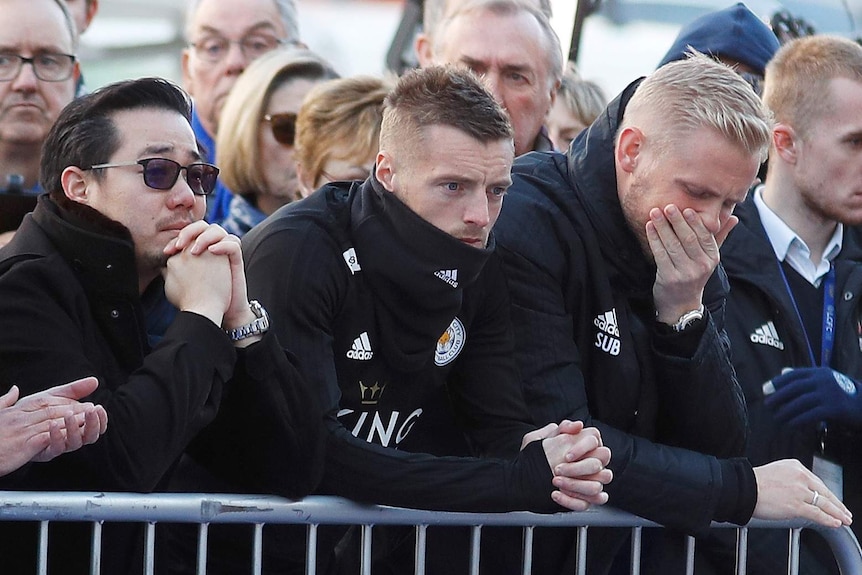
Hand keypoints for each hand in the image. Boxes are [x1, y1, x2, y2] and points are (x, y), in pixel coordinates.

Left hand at [0, 378, 107, 475]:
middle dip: (93, 424)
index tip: (98, 407)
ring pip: (76, 443)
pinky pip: (56, 448)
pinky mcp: (46, 451)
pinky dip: (57, 436)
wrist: (9, 425)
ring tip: (69, 414)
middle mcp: (72, 436)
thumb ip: (74, 390)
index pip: (97, 425)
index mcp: (77, 424)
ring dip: (75, 428)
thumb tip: (94, 381)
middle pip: (91, 436)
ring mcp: (60, 445)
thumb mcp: (54, 396)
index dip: (100, 418)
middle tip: (91, 411)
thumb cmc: (33, 410)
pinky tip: (53, 424)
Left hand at [165, 221, 254, 334]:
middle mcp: (212, 249)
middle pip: (203, 226)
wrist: (214, 314)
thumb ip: (173, 272)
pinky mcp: (237, 261)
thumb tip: (160, 265)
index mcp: (199, 251)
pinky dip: (223, 245)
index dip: (178, 237)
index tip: (167, 251)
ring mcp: (225, 254)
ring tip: (195, 251)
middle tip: (180, 246)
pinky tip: (212, 251)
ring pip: (218, 231)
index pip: (189, 233)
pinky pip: (234, 244)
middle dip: (190, 232)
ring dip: (205, 237)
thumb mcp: (181, 284)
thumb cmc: (196, 300)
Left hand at [541, 420, 612, 510]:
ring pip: (596, 487)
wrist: (522, 480)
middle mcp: (591, 465)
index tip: (566, 456)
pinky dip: (571, 501)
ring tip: (554, 482)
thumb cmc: (533, 458)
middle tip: (557, 470)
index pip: (595, 442)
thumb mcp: (539, 440)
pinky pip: (586, 504)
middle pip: (599, 465)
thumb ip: (558, 430)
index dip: (583, 448)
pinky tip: (555, 494)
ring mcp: (590, 484)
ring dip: (575, 485)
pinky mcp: (584, 501)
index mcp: (583, 447)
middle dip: (579, 469)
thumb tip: (577, 425)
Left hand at [648, 205, 733, 323]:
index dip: (695, 221)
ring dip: (662, 227)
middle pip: (688, 238)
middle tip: (668, 206)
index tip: (686, 208)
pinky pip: (660, 254)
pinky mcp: (669, 278)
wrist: (681, 304)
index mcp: (712, 258)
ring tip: (654, 213)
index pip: (705, 235)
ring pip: (673, 245)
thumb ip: (719, 237)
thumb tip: (733, 217)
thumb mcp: (708, 258)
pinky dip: (654, 239)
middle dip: (677, 221)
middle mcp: (701, 266)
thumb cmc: (693, 275)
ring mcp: (685, 273)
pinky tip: (649, 227)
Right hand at [753, 459, 851, 526]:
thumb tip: (798, 492)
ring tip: (844, 519)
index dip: (827, 493)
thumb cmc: (753, 482)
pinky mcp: (796, 505)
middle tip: (844, 511)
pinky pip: (817, 513)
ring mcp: (799, 491)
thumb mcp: (776, 472)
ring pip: (824, 503)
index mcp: (795, 466)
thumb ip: (789, 480)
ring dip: (837, 512)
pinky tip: (835, 523)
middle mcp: (800, 477)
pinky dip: (828, 519)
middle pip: (824, 491)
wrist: (743, 488)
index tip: (832, 499)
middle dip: (837, 503)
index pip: (816, 481)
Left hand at [763, 367, 861, 428]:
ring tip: (777, 418)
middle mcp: (824, 380)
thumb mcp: (824, 382)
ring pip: (801, 402)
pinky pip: (811, 414)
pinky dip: (798, 420)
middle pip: (795, 387)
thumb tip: (782, 372)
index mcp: (819, 372)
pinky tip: (790, 425)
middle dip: (778, 396)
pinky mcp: (835, 408)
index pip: (794, 374)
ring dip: (786, 411)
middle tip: (767, 405)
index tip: (765, 389)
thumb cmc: (840, 394)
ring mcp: (830, 393)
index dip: (777, 382)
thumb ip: (804, 378)